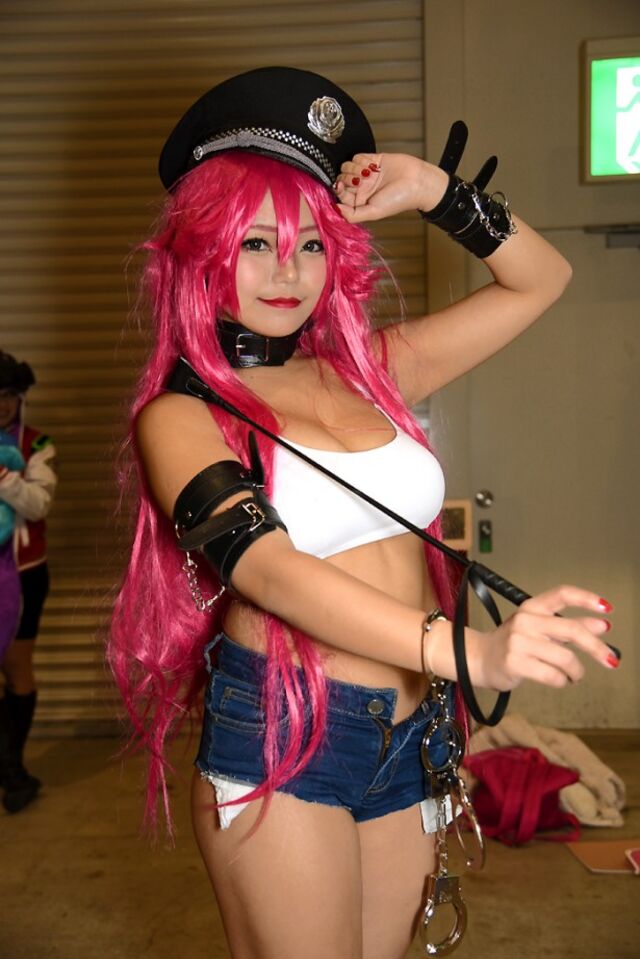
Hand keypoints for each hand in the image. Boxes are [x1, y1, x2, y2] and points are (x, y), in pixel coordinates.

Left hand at [335, 153, 448, 223]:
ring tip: (368, 173)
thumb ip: (353, 215)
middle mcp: (362, 188)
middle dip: (347, 178)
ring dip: (354, 168)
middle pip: (342, 179)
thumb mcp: (374, 212)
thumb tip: (335, 210)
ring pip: (347, 166)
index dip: (339, 190)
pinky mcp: (373, 160)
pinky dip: (362, 160)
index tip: (342, 186)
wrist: (417, 181)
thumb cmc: (399, 200)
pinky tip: (373, 166)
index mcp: (360, 202)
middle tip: (359, 180)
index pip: (340, 195)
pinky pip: (357, 157)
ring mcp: (366, 174)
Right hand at [469, 585, 616, 691]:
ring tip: (574, 675)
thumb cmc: (514, 644)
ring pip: (565, 658)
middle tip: (611, 660)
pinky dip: (563, 681)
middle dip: (597, 648)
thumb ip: (571, 626)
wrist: (479, 658)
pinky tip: (560, 681)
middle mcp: (525, 620)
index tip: (607, 609)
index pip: (562, 594)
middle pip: (572, 630)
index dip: (586, 599)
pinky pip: (553, 676)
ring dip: (576, 672)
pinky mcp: (515, 663)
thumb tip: (602, 625)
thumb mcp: (541, 629)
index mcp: (532, 607)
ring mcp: (518, 642)